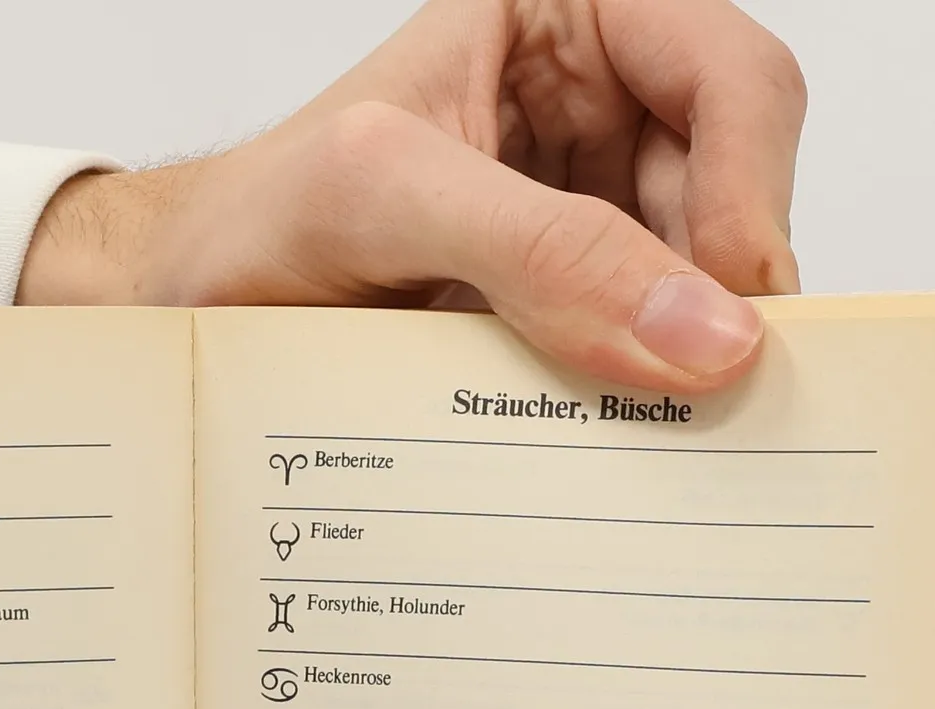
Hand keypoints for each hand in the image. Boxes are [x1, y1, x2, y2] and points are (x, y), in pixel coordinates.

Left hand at [19, 0, 803, 391]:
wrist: (182, 319)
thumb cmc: (250, 223)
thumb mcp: (381, 202)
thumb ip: (541, 252)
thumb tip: (705, 333)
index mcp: (563, 21)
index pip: (727, 79)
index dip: (752, 193)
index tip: (736, 319)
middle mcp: (589, 112)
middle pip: (733, 192)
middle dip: (722, 294)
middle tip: (706, 398)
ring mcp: (580, 221)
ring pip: (699, 291)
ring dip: (682, 365)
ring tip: (646, 430)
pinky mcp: (558, 320)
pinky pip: (641, 362)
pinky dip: (638, 407)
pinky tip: (609, 441)